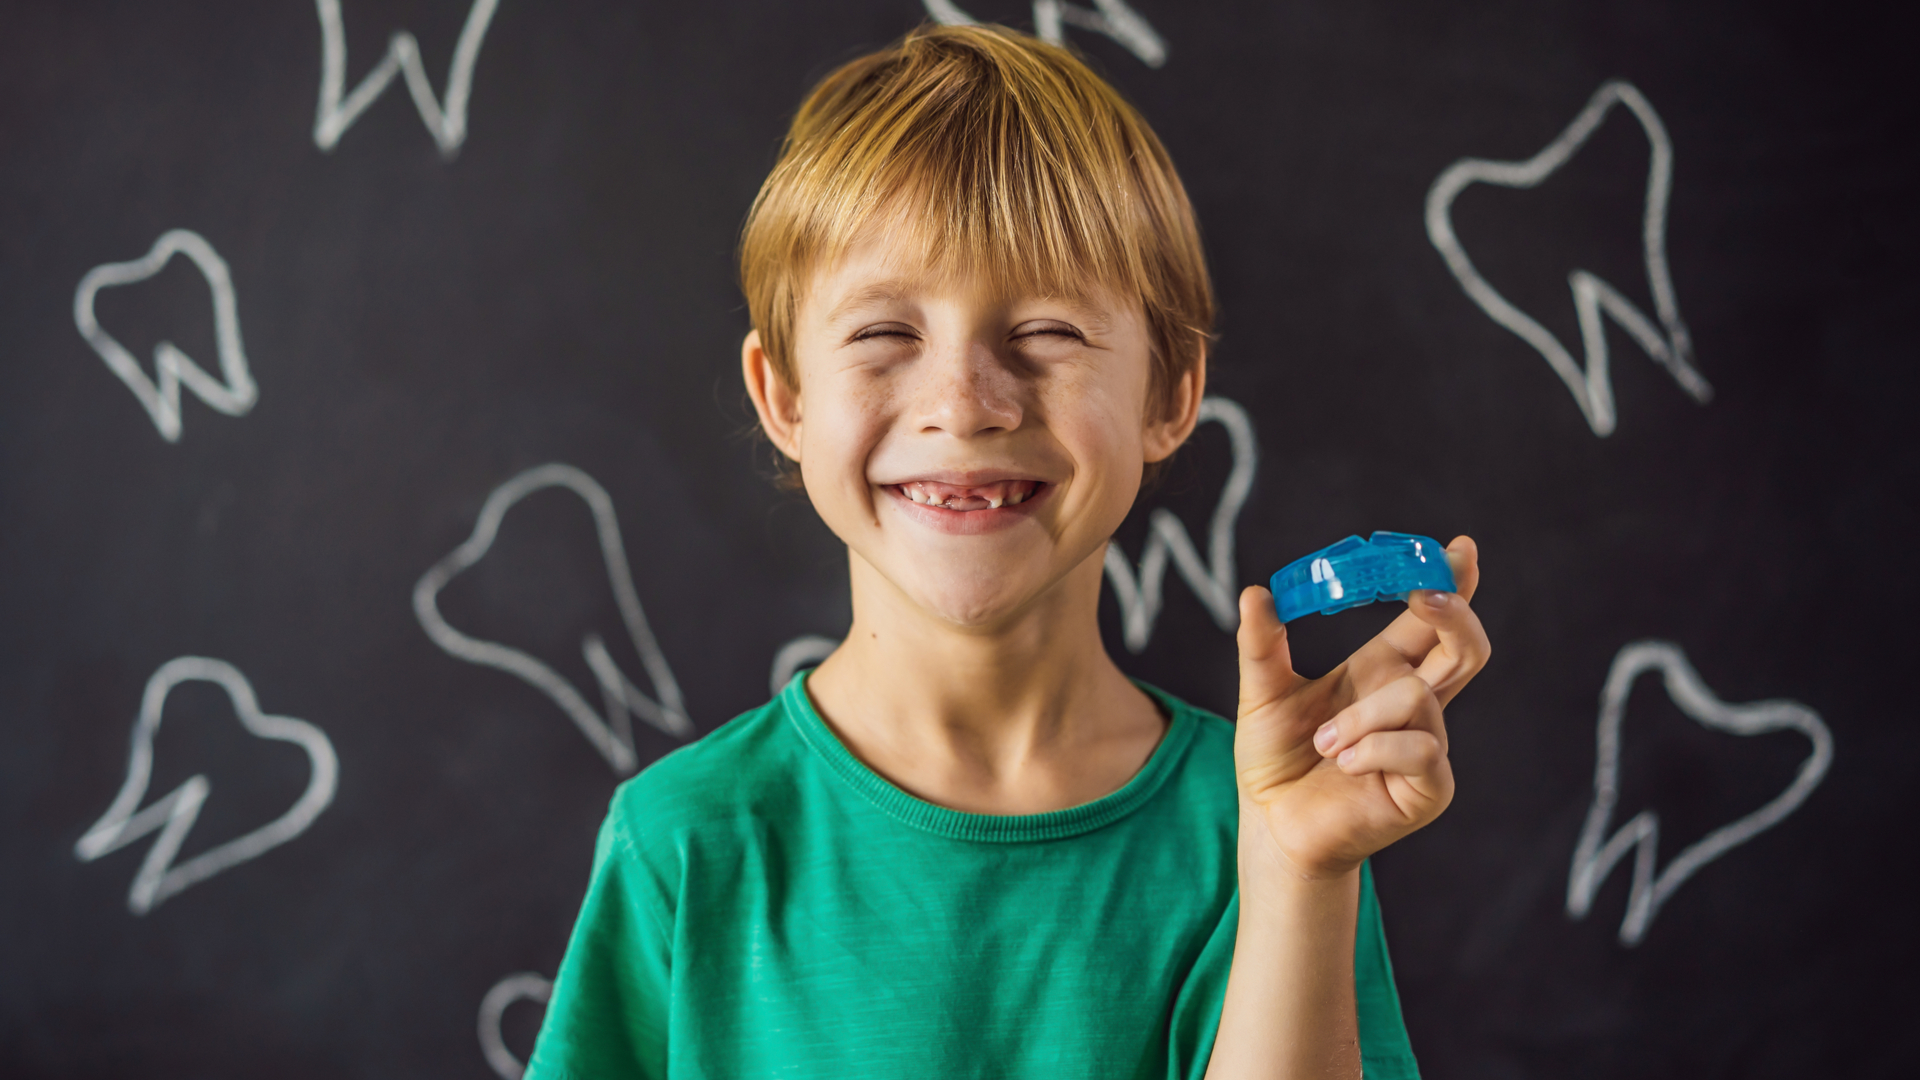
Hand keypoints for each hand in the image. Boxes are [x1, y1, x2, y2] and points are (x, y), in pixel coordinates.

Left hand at [1233, 536, 1488, 880]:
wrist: (1272, 825)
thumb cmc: (1275, 760)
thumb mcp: (1261, 694)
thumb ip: (1262, 645)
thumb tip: (1257, 592)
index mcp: (1381, 671)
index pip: (1429, 621)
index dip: (1451, 584)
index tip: (1460, 547)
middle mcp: (1412, 704)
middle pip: (1464, 647)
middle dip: (1454, 613)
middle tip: (1425, 596)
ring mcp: (1426, 746)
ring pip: (1420, 698)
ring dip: (1363, 716)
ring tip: (1323, 742)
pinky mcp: (1429, 789)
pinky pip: (1422, 749)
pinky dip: (1374, 748)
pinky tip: (1342, 763)